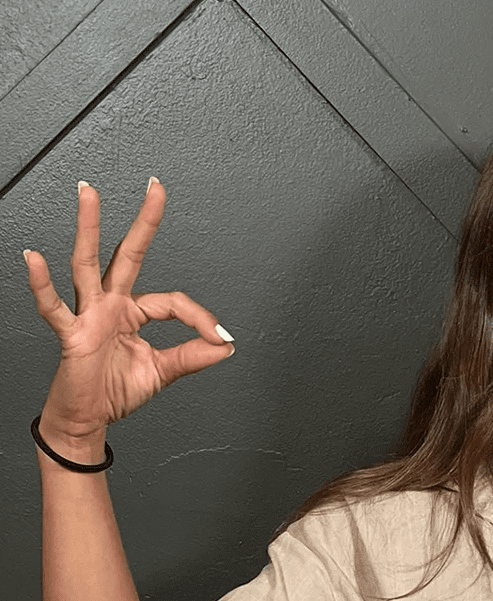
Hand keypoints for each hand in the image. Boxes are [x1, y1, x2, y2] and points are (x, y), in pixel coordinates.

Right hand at [25, 179, 233, 451]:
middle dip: (143, 221)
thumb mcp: (163, 371)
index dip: (200, 318)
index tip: (218, 337)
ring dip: (90, 228)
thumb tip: (225, 346)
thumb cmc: (115, 392)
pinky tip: (34, 258)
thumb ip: (192, 356)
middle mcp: (111, 306)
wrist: (87, 419)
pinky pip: (54, 306)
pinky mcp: (72, 335)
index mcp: (133, 312)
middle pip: (129, 254)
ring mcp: (89, 315)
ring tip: (89, 195)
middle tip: (155, 186)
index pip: (173, 301)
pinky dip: (42, 283)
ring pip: (88, 264)